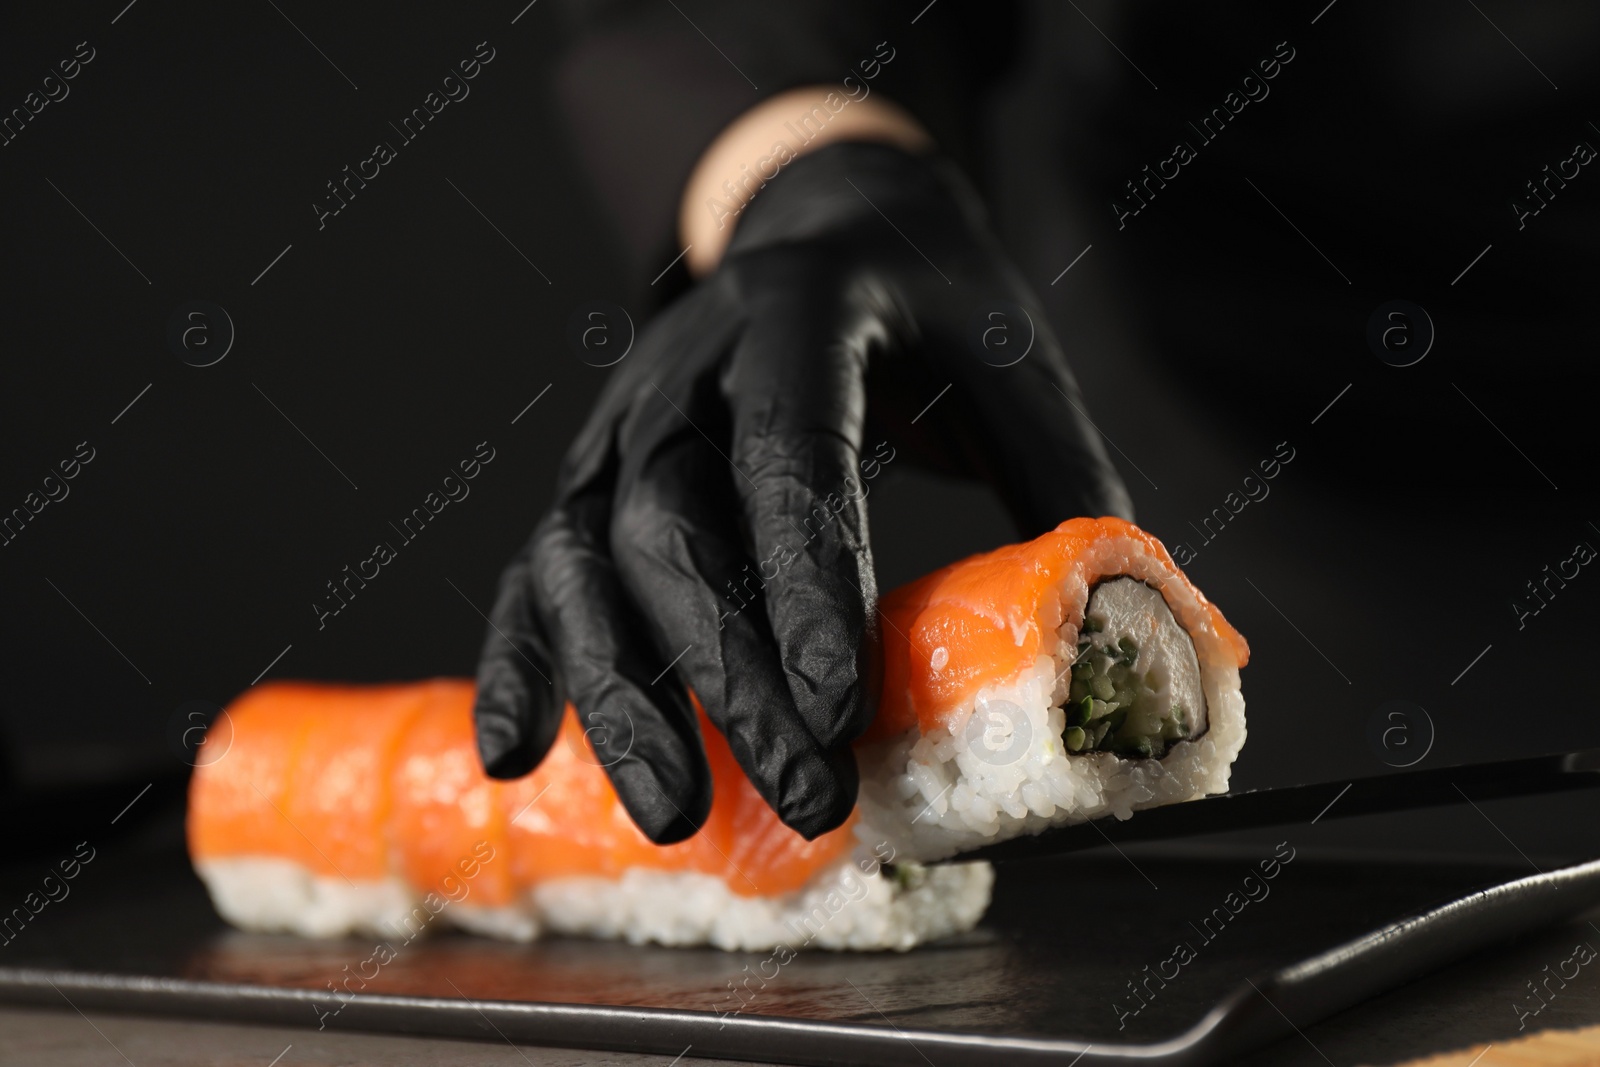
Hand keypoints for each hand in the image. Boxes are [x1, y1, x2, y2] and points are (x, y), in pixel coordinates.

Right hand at [472, 141, 1131, 843]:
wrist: (822, 219)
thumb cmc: (928, 299)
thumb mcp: (1009, 353)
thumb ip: (1063, 478)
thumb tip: (1118, 636)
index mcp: (801, 309)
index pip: (789, 449)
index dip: (806, 582)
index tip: (836, 706)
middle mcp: (688, 361)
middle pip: (668, 519)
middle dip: (728, 671)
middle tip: (804, 795)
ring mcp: (623, 416)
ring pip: (580, 553)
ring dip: (618, 691)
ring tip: (674, 813)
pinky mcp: (592, 471)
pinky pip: (537, 563)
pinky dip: (523, 658)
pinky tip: (520, 749)